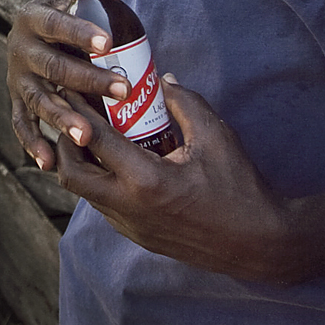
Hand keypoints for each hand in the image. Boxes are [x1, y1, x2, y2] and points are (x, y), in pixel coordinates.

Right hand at [7, 0, 147, 170]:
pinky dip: (33, 144)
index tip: (108, 42)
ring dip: (60, 118)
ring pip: (37, 100)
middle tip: (122, 90)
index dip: (79, 32)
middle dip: (86, 81)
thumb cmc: (71, 11)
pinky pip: (22, 125)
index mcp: (34, 16)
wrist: (38, 27)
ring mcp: (18, 78)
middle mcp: (20, 48)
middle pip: (52, 67)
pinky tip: (50, 163)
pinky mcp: (17, 101)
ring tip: (87, 134)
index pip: (56, 23)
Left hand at [53, 75, 306, 284]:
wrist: (259, 243)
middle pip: (71, 173)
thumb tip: (162, 81)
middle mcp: (130, 207)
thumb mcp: (216, 136)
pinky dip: (100, 182)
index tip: (70, 88)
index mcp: (146, 180)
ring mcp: (131, 226)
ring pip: (85, 193)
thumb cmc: (240, 187)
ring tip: (91, 136)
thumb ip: (185, 103)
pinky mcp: (138, 236)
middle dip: (65, 142)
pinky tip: (116, 163)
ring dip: (81, 163)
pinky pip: (104, 206)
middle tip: (74, 117)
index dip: (77, 109)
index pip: (94, 139)